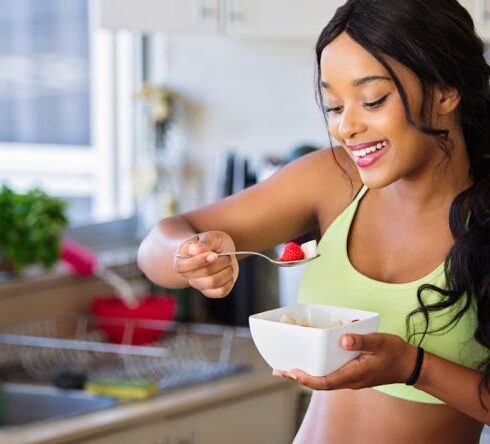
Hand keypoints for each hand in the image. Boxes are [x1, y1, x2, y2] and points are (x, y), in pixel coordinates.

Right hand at [173, 231, 238, 297]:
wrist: (218, 251)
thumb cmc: (211, 243)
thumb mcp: (210, 236)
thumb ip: (205, 242)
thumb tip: (197, 250)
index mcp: (181, 260)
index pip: (184, 266)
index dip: (201, 260)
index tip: (214, 254)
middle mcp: (187, 275)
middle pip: (205, 272)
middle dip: (221, 261)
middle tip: (226, 255)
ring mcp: (198, 285)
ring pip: (213, 283)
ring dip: (226, 271)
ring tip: (228, 263)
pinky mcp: (210, 292)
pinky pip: (221, 292)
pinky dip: (229, 281)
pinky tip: (228, 272)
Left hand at [274, 333, 416, 389]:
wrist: (409, 364)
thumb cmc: (394, 352)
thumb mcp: (379, 342)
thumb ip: (361, 341)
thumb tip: (343, 339)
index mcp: (354, 375)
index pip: (325, 382)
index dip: (307, 378)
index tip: (292, 372)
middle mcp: (349, 380)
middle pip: (319, 383)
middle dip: (299, 378)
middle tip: (279, 370)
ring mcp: (350, 379)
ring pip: (324, 381)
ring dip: (306, 376)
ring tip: (288, 368)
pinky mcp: (352, 375)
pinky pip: (330, 376)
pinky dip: (316, 372)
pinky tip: (310, 364)